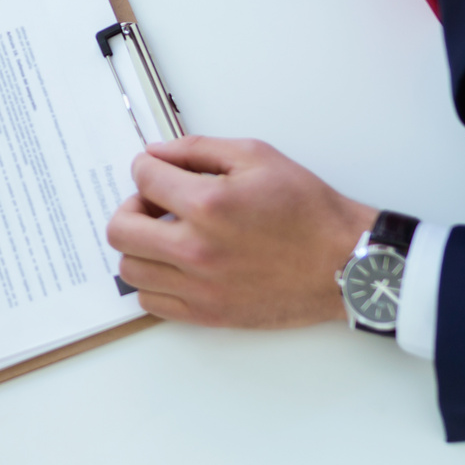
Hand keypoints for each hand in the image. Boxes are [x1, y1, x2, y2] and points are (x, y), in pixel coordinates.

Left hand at [105, 136, 377, 328]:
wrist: (344, 263)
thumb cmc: (308, 210)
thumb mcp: (257, 157)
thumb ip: (198, 150)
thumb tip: (156, 152)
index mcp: (208, 204)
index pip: (142, 177)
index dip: (147, 167)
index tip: (158, 171)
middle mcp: (196, 249)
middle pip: (120, 229)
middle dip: (131, 207)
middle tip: (154, 204)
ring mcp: (200, 287)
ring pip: (130, 269)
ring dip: (139, 246)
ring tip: (165, 235)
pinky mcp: (208, 314)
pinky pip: (151, 303)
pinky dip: (154, 282)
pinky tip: (175, 266)